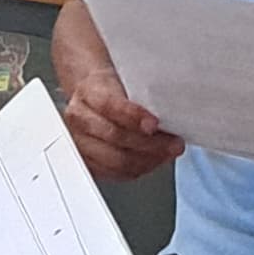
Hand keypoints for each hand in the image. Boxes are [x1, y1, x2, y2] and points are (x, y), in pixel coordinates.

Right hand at [57, 60, 185, 181]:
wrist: (92, 95)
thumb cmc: (113, 89)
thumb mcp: (127, 81)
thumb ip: (144, 97)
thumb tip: (170, 117)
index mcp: (88, 93)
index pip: (109, 106)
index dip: (133, 116)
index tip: (155, 124)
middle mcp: (80, 119)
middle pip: (115, 137)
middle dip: (150, 144)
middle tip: (173, 144)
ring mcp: (80, 143)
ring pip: (116, 160)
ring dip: (148, 160)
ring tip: (167, 154)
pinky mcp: (87, 162)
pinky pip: (116, 173)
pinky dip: (139, 169)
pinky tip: (152, 161)